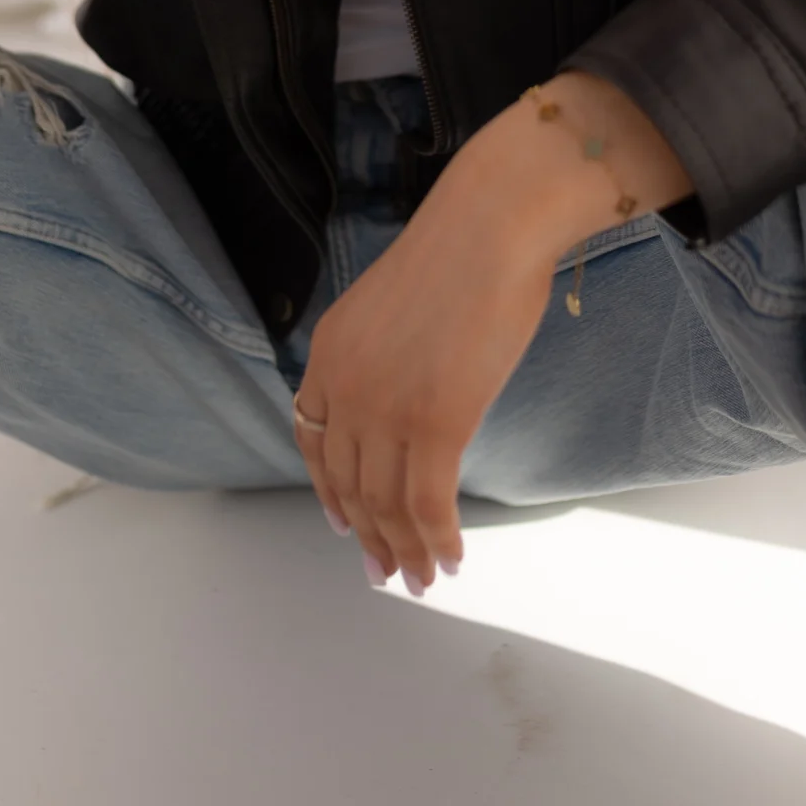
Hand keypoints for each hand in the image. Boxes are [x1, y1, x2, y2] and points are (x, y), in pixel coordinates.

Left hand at [291, 70, 691, 590]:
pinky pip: (429, 504)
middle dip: (370, 537)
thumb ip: (387, 354)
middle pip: (349, 483)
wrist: (492, 225)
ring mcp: (385, 407)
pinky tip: (453, 560)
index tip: (345, 527)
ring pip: (386, 504)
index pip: (314, 439)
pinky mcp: (434, 423)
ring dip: (405, 551)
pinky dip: (438, 541)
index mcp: (329, 351)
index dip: (329, 491)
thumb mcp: (393, 305)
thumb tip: (412, 397)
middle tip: (389, 573)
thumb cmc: (463, 251)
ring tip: (423, 580)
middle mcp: (345, 385)